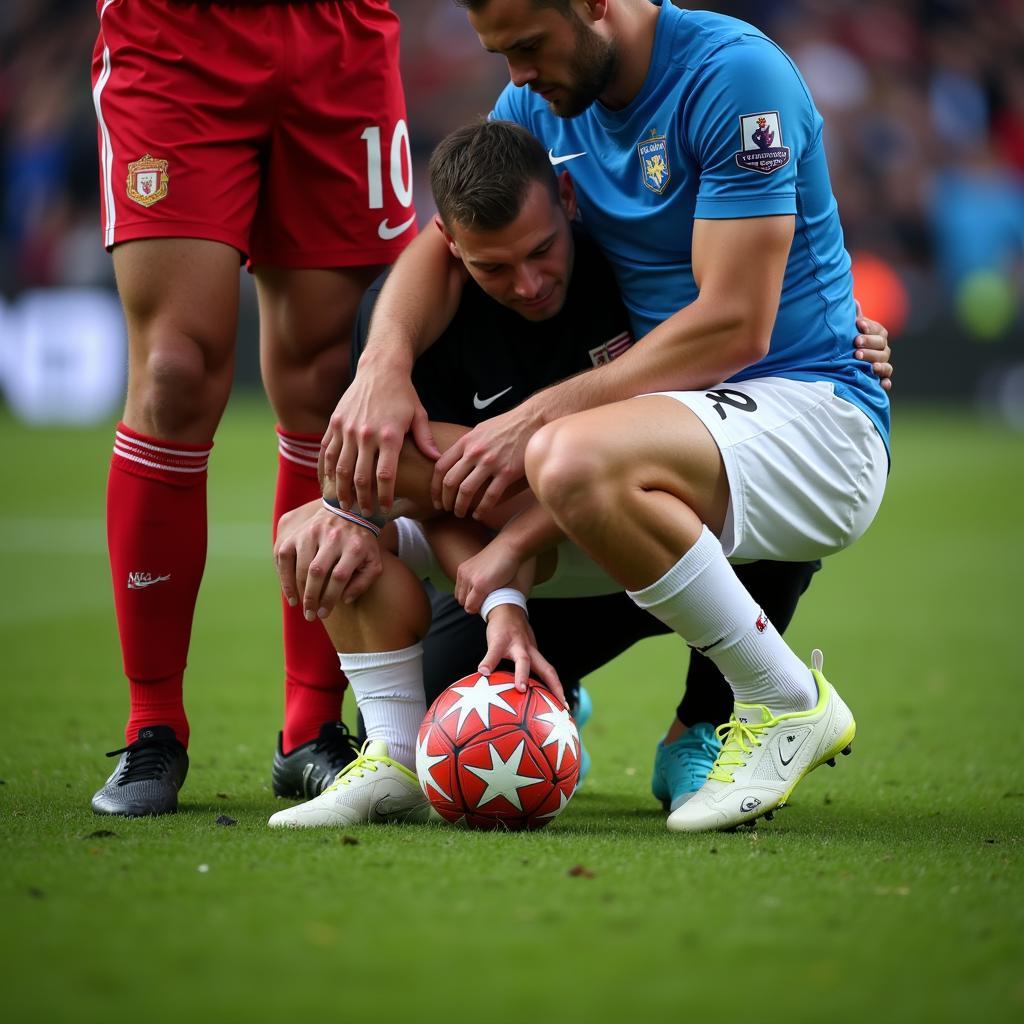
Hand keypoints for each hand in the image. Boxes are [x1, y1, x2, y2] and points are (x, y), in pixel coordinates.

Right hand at [274, 500, 382, 619]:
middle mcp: (333, 537)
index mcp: (354, 546)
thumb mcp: (373, 562)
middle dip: (311, 597)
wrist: (350, 513)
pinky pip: (285, 556)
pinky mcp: (299, 532)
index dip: (330, 598)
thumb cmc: (362, 545)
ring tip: (300, 606)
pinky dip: (284, 577)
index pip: (339, 576)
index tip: (324, 613)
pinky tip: (290, 594)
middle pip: (318, 571)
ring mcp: (314, 532)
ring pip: (301, 565)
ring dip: (297, 590)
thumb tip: (344, 600)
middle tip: (310, 615)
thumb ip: (364, 582)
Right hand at [321, 363, 438, 514]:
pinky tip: (329, 482)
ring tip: (345, 504)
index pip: (386, 476)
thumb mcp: (419, 415)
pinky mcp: (336, 422)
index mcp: (389, 435)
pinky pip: (328, 450)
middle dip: (363, 499)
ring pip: (341, 467)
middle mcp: (366, 434)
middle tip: (365, 513)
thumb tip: (436, 460)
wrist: (379, 369)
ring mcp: (348, 428)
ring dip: (341, 489)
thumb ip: (425, 439)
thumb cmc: (403, 394)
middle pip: (361, 477)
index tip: (386, 510)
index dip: (385, 496)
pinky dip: (327, 469)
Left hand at [431, 402, 539, 518]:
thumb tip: (456, 461)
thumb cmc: (508, 425)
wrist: (533, 420)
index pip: (441, 467)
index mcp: (466, 441)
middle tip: (445, 509)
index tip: (435, 498)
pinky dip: (482, 509)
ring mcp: (491, 462)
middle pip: (450, 481)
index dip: (434, 487)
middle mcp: (475, 452)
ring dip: (460, 506)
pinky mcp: (507, 472)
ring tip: (460, 514)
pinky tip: (479, 515)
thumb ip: (467, 445)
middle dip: (445, 500)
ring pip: (466, 490)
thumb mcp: (481, 430)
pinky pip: (490, 496)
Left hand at [455, 536, 524, 615]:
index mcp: (462, 570)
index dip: (471, 599)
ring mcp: (470, 580)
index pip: (460, 593)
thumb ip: (477, 577)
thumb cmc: (501, 558)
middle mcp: (463, 575)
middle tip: (488, 602)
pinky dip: (480, 609)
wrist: (509, 546)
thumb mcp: (483, 567)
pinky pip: (472, 606)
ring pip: (467, 605)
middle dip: (473, 604)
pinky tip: (491, 603)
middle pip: (461, 600)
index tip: (483, 599)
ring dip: (477, 606)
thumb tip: (478, 595)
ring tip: (491, 602)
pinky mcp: (479, 585)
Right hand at [478, 604, 564, 705]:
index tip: (565, 707)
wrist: (506, 607)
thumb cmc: (514, 635)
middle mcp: (529, 651)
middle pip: (545, 668)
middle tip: (558, 704)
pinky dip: (488, 662)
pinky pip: (493, 652)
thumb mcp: (522, 650)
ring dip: (522, 674)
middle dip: (553, 686)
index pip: (550, 674)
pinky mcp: (499, 639)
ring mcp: (516, 645)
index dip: (558, 689)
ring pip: (523, 660)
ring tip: (519, 688)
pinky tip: (482, 672)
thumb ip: (523, 668)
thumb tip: (520, 692)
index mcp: (534, 656)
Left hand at [854, 301, 893, 391]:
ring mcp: (881, 366)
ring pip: (886, 365)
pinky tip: (882, 385)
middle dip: (870, 345)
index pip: (878, 330)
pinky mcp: (878, 380)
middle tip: (856, 344)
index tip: (857, 324)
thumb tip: (854, 302)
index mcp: (877, 337)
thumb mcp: (848, 330)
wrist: (840, 364)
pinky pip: (886, 382)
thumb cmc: (846, 343)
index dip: (869, 327)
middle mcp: (882, 351)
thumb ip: (853, 318)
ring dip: (879, 364)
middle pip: (882, 347)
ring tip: (870, 365)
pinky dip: (885, 383)